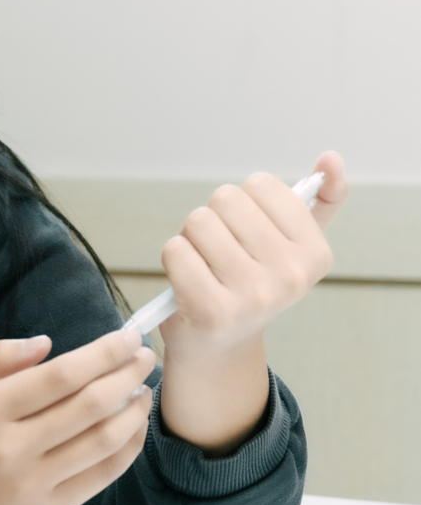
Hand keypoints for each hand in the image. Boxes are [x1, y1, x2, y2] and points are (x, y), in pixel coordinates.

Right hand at [0, 328, 154, 504]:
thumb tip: (48, 343)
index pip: (59, 376)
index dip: (102, 354)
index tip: (127, 337)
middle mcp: (10, 448)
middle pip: (88, 406)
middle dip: (127, 375)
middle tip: (146, 356)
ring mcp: (32, 484)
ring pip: (103, 442)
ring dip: (134, 412)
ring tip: (144, 391)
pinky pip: (101, 477)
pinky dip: (127, 450)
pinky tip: (134, 428)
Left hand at [157, 151, 346, 453]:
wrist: (219, 347)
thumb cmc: (252, 285)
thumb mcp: (292, 246)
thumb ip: (318, 200)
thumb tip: (331, 158)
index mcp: (316, 254)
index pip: (260, 185)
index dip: (243, 203)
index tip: (249, 234)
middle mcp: (291, 276)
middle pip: (226, 199)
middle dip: (214, 218)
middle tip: (220, 253)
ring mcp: (253, 296)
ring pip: (199, 222)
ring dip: (191, 239)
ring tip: (204, 267)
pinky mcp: (210, 310)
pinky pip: (175, 249)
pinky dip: (173, 259)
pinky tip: (187, 281)